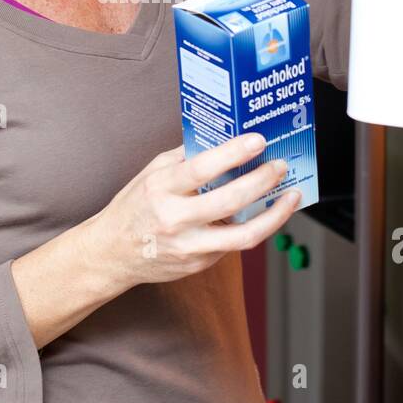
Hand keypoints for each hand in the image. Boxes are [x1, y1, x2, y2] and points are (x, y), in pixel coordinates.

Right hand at [80, 134, 301, 289]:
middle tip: (279, 166)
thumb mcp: (151, 173)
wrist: (113, 253)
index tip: (257, 141)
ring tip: (290, 196)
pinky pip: (234, 244)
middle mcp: (174, 218)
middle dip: (262, 182)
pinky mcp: (199, 263)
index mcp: (161, 188)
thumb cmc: (134, 207)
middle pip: (229, 202)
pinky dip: (255, 226)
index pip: (201, 168)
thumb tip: (222, 138)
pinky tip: (266, 213)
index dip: (233, 153)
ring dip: (274, 215)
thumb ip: (185, 158)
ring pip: (243, 236)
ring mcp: (189, 246)